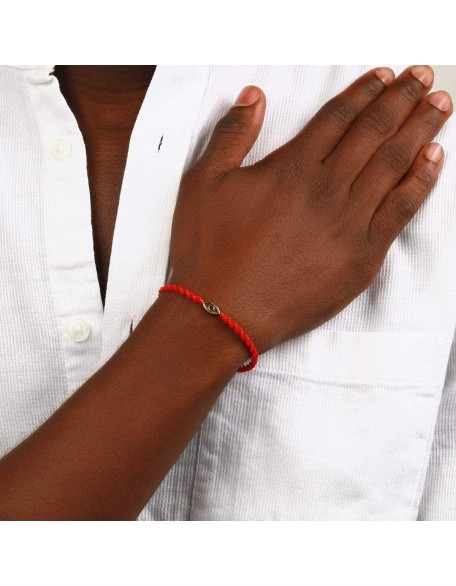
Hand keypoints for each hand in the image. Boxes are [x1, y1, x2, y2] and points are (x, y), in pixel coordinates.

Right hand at [169, 66, 451, 353]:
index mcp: (292, 167)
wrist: (223, 313)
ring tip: (440, 104)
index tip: (384, 75)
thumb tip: (252, 97)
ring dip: (421, 128)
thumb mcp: (203, 183)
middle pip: (374, 131)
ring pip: (394, 163)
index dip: (365, 91)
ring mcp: (350, 222)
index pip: (339, 117)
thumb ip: (232, 135)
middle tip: (422, 76)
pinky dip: (422, 180)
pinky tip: (435, 157)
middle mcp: (327, 188)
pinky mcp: (363, 256)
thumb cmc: (210, 252)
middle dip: (402, 98)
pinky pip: (402, 209)